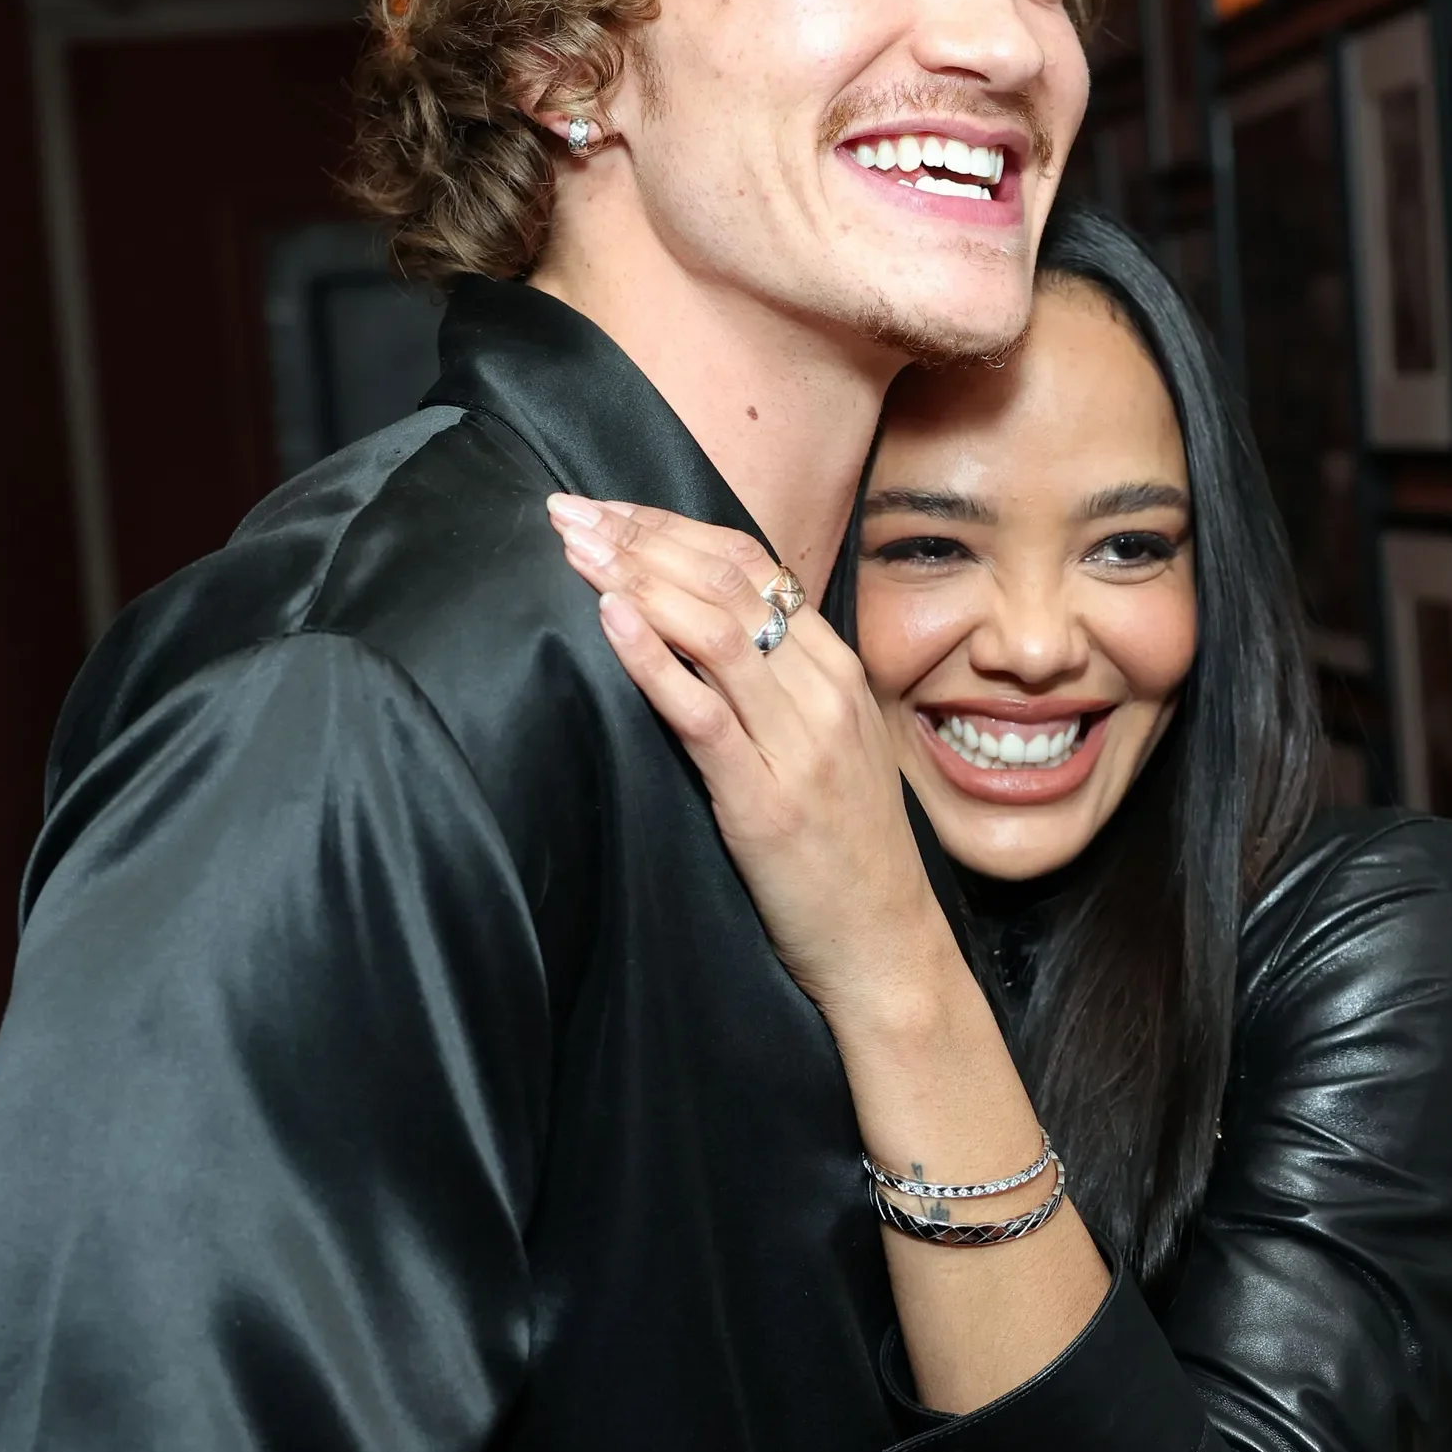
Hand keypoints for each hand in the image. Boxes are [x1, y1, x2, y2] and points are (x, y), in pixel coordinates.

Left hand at [546, 495, 954, 1029]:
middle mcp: (822, 690)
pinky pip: (701, 712)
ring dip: (632, 578)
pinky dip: (651, 658)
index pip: (750, 563)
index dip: (670, 525)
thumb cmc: (846, 849)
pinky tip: (609, 619)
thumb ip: (781, 683)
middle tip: (566, 509)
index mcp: (837, 668)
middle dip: (636, 536)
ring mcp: (796, 743)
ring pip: (713, 628)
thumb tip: (705, 627)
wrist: (885, 944)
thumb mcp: (830, 743)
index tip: (605, 507)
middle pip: (725, 579)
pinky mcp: (763, 800)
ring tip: (572, 550)